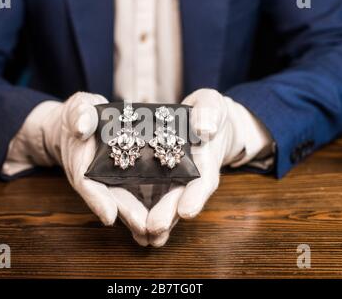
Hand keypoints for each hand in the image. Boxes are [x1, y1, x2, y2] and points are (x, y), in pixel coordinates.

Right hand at [35, 92, 147, 237]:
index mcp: (80, 159)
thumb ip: (79, 114)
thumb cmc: (82, 113)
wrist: (82, 123)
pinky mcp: (120, 179)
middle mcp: (93, 176)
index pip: (86, 181)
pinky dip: (143, 207)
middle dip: (126, 214)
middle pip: (108, 198)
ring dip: (136, 218)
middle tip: (145, 229)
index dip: (97, 199)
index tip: (110, 216)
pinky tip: (160, 220)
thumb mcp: (79, 107)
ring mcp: (106, 180)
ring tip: (156, 233)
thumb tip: (81, 127)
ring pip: (121, 201)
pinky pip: (131, 194)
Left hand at [145, 89, 271, 245]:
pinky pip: (149, 196)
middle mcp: (190, 176)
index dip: (196, 196)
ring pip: (164, 204)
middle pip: (180, 198)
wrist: (199, 121)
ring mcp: (174, 181)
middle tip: (154, 228)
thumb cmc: (206, 111)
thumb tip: (205, 128)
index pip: (203, 180)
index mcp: (205, 160)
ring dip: (153, 221)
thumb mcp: (211, 105)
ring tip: (141, 236)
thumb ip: (210, 112)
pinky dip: (141, 209)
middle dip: (168, 214)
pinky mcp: (157, 180)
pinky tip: (130, 224)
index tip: (187, 211)